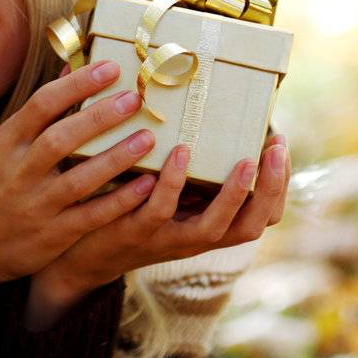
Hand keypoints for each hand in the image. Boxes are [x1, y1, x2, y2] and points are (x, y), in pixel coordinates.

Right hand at [0, 59, 163, 299]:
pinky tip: (146, 185)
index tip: (110, 68)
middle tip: (134, 100)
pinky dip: (120, 201)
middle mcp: (20, 172)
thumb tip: (70, 69)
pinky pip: (91, 215)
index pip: (41, 105)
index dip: (77, 85)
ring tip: (148, 138)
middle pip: (60, 139)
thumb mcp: (4, 147)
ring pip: (79, 179)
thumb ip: (38, 113)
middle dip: (99, 118)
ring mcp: (36, 205)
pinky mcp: (53, 235)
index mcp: (8, 144)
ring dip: (116, 158)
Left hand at [24, 131, 291, 325]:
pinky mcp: (133, 232)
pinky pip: (158, 212)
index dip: (279, 187)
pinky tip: (179, 153)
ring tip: (246, 160)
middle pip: (251, 225)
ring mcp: (165, 239)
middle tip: (276, 149)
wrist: (76, 250)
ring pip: (213, 228)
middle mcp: (195, 238)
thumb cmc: (126, 207)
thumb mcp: (165, 192)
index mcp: (208, 224)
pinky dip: (172, 184)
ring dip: (233, 194)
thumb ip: (187, 166)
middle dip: (271, 189)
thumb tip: (202, 107)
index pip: (261, 216)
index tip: (281, 147)